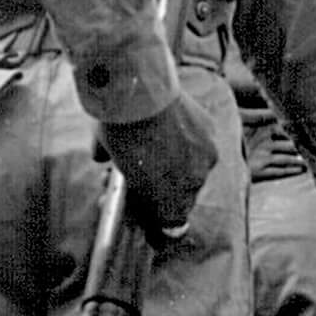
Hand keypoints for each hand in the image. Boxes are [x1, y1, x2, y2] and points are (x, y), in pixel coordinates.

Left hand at [101, 91, 218, 241]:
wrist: (140, 92)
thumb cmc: (120, 129)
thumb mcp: (108, 155)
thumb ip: (111, 167)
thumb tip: (104, 161)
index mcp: (169, 200)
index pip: (172, 223)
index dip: (159, 216)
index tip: (146, 206)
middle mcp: (194, 184)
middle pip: (184, 195)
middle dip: (166, 185)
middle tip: (145, 168)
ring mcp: (207, 157)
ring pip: (195, 168)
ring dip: (180, 162)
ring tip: (159, 142)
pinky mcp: (212, 133)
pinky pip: (201, 144)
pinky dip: (189, 139)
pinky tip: (172, 125)